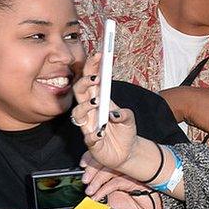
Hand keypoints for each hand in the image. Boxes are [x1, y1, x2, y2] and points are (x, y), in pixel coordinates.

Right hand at [71, 53, 136, 169]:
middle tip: (94, 78)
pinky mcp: (92, 142)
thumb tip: (114, 113)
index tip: (98, 56)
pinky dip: (94, 135)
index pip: (92, 82)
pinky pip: (88, 138)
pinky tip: (100, 133)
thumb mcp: (130, 119)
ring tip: (97, 102)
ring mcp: (89, 126)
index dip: (93, 68)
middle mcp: (91, 112)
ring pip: (78, 113)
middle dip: (84, 83)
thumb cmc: (125, 131)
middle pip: (80, 93)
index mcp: (100, 101)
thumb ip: (125, 114)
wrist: (127, 152)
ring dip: (86, 106)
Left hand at [80, 153, 161, 208]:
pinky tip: (97, 196)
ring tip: (90, 191)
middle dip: (92, 170)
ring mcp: (129, 171)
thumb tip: (89, 190)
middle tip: (85, 180)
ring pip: (108, 170)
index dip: (92, 159)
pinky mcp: (133, 179)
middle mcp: (125, 166)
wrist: (155, 207)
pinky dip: (103, 190)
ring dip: (96, 182)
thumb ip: (103, 192)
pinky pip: (114, 183)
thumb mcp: (115, 198)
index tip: (83, 165)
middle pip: (104, 161)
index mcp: (120, 166)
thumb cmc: (138, 202)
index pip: (103, 158)